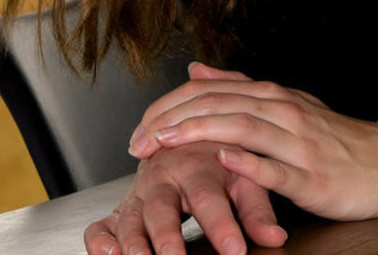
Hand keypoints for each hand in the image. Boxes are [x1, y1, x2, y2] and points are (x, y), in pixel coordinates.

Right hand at [83, 139, 286, 254]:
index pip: (210, 198)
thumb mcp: (243, 180)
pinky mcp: (122, 208)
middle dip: (167, 237)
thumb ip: (257, 210)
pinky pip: (101, 226)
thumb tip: (277, 238)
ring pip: (131, 218)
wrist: (186, 134)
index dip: (222, 226)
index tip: (235, 251)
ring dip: (132, 243)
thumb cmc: (220, 161)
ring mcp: (140, 194)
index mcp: (198, 167)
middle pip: (163, 208)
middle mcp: (165, 178)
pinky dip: (99, 242)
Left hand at [128, 64, 377, 220]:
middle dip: (173, 121)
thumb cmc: (337, 141)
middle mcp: (285, 113)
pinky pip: (277, 168)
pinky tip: (226, 160)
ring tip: (164, 143)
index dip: (171, 107)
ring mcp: (299, 144)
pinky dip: (250, 162)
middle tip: (136, 141)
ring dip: (200, 133)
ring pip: (244, 129)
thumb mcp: (287, 106)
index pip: (214, 92)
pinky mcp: (313, 177)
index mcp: (275, 97)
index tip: (138, 127)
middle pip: (221, 106)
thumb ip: (240, 89)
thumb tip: (195, 70)